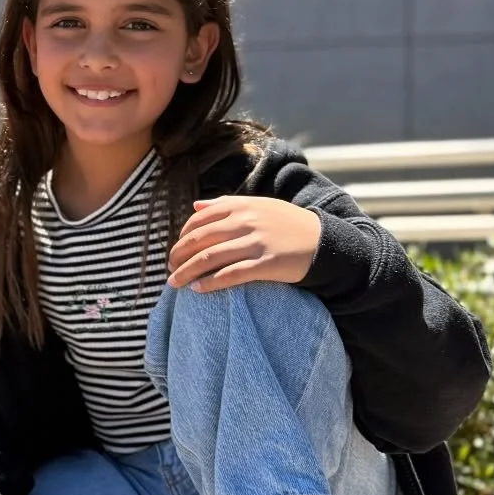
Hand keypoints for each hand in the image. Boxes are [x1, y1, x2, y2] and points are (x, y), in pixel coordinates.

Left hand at [168, 196, 321, 292]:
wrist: (324, 241)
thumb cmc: (287, 224)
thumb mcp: (259, 206)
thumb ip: (226, 204)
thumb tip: (194, 206)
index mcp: (241, 206)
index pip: (199, 220)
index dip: (181, 237)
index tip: (175, 251)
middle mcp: (246, 221)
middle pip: (200, 239)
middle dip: (178, 256)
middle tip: (169, 269)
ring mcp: (257, 242)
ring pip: (210, 257)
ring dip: (187, 271)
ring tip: (175, 282)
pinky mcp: (267, 263)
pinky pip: (231, 274)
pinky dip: (210, 282)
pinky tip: (197, 289)